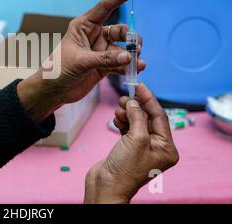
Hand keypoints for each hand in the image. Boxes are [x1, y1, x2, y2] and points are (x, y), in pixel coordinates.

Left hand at [18, 0, 145, 121]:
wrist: (53, 91)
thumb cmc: (58, 70)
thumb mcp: (80, 61)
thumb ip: (105, 59)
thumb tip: (129, 56)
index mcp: (83, 26)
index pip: (105, 7)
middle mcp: (94, 36)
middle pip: (120, 30)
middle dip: (131, 37)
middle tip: (137, 47)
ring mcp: (100, 51)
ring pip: (123, 48)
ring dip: (132, 54)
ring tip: (138, 62)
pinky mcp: (104, 66)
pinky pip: (121, 62)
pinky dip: (129, 66)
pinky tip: (135, 69)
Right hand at [84, 83, 178, 203]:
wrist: (106, 186)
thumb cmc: (125, 169)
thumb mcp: (136, 139)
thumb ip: (138, 117)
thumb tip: (134, 102)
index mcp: (167, 148)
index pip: (160, 116)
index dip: (149, 99)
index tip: (140, 86)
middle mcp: (157, 148)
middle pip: (148, 118)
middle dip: (136, 107)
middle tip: (124, 97)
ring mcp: (142, 148)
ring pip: (137, 122)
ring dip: (127, 114)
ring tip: (118, 110)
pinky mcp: (128, 149)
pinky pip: (128, 129)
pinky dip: (122, 122)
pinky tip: (116, 119)